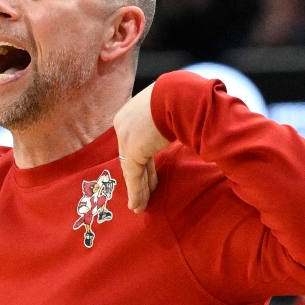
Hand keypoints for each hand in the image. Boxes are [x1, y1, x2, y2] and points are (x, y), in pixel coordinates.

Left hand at [113, 83, 169, 212]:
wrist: (178, 97)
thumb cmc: (180, 99)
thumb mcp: (169, 108)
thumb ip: (165, 120)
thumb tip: (179, 122)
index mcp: (131, 112)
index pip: (135, 141)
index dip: (143, 160)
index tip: (150, 175)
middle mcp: (124, 124)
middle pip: (131, 156)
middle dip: (141, 176)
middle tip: (145, 192)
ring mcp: (125, 138)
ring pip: (131, 169)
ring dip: (139, 190)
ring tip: (141, 206)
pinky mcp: (131, 152)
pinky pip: (133, 177)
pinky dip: (136, 192)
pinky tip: (138, 206)